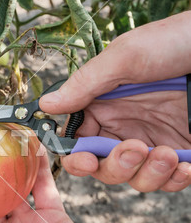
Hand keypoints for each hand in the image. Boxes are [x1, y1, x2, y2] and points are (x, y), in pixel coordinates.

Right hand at [39, 11, 190, 191]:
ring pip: (134, 178)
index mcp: (103, 106)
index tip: (85, 160)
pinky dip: (174, 180)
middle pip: (102, 167)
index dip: (77, 156)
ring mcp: (151, 140)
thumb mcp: (124, 57)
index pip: (77, 141)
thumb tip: (46, 104)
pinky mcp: (179, 151)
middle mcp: (123, 126)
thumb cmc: (173, 42)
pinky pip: (168, 180)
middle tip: (134, 149)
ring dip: (147, 175)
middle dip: (114, 167)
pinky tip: (183, 165)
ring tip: (167, 154)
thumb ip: (83, 84)